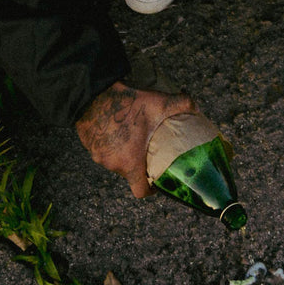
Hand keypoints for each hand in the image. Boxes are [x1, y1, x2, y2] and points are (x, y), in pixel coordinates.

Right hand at [75, 82, 194, 196]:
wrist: (93, 93)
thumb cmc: (125, 103)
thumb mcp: (157, 103)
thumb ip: (180, 104)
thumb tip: (195, 105)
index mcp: (130, 162)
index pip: (140, 191)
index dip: (151, 189)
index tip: (157, 180)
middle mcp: (112, 164)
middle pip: (129, 172)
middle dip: (138, 163)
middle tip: (147, 149)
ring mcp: (97, 155)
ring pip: (114, 160)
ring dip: (122, 153)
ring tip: (131, 136)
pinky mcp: (88, 144)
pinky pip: (101, 150)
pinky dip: (109, 144)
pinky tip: (115, 129)